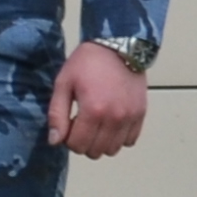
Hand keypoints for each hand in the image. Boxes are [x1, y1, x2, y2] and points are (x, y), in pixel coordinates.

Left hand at [46, 41, 150, 159]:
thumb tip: (54, 141)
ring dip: (101, 143)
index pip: (77, 145)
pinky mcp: (141, 114)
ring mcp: (130, 117)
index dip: (68, 140)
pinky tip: (111, 125)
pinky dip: (119, 138)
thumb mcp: (64, 83)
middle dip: (83, 143)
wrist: (118, 45)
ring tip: (96, 126)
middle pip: (95, 151)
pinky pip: (130, 140)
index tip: (68, 125)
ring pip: (113, 149)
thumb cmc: (87, 63)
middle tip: (81, 126)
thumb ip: (57, 114)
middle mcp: (114, 118)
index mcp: (93, 111)